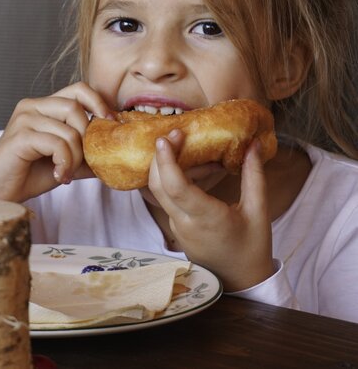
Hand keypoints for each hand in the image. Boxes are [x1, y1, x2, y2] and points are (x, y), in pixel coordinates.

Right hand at [0, 82, 110, 204]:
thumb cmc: (27, 174)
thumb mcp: (65, 160)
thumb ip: (87, 152)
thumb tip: (116, 152)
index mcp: (43, 106)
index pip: (79, 89)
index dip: (99, 103)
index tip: (110, 126)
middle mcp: (32, 106)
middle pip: (76, 107)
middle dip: (87, 138)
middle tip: (82, 161)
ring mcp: (24, 119)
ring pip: (69, 129)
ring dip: (76, 157)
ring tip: (67, 173)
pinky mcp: (20, 136)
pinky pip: (57, 144)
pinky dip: (65, 163)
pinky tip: (60, 176)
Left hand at [148, 129, 274, 290]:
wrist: (241, 282)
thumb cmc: (252, 248)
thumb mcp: (259, 211)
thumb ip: (254, 176)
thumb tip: (253, 144)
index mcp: (207, 219)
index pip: (176, 187)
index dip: (166, 161)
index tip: (165, 138)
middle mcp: (184, 223)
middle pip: (157, 186)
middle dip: (159, 157)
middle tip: (174, 134)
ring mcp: (175, 226)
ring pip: (159, 192)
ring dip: (167, 167)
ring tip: (190, 149)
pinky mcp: (174, 227)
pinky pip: (167, 199)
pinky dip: (175, 180)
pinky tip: (195, 170)